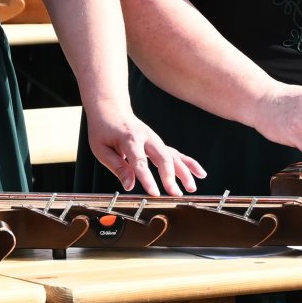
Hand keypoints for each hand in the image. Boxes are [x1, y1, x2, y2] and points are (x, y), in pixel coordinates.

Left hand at [86, 109, 205, 194]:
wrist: (111, 108)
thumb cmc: (103, 129)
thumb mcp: (101, 149)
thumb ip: (117, 167)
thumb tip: (129, 185)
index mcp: (129, 139)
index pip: (139, 161)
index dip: (147, 178)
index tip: (154, 193)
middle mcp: (146, 138)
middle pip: (162, 158)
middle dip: (170, 177)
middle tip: (175, 194)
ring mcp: (155, 140)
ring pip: (173, 156)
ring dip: (184, 172)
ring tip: (191, 188)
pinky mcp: (159, 143)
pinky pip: (176, 154)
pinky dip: (189, 163)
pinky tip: (200, 174)